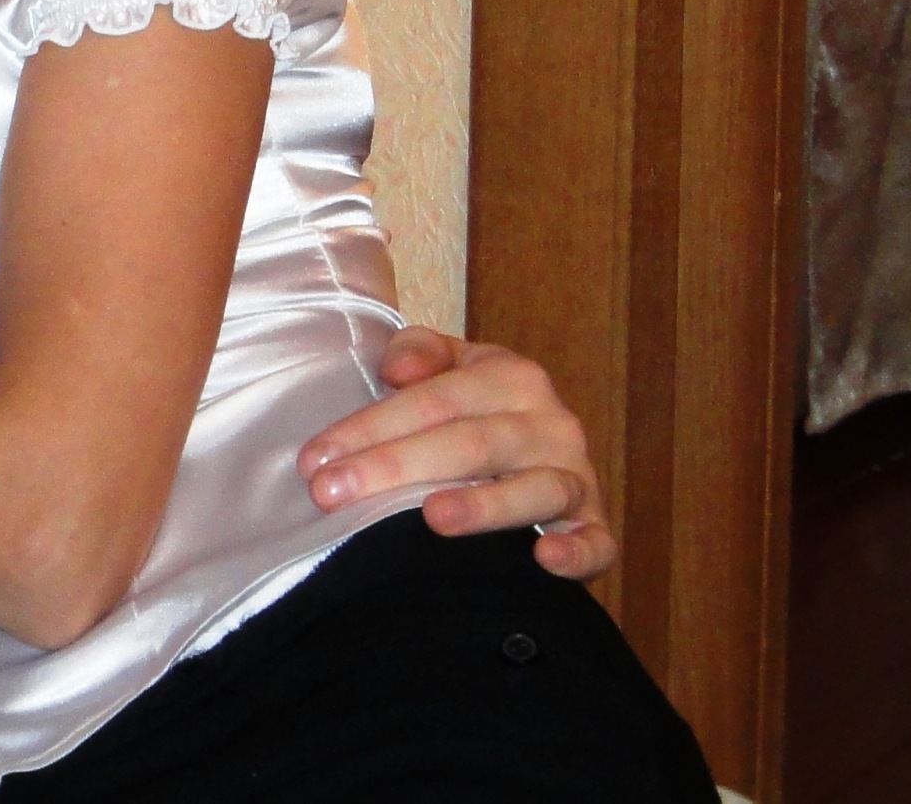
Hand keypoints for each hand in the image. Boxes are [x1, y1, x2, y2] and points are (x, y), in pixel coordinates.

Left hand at [297, 326, 616, 579]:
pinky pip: (596, 540)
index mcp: (510, 377)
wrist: (539, 449)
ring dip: (483, 505)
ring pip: (534, 488)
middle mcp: (549, 423)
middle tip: (332, 493)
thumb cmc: (472, 410)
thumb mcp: (448, 366)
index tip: (314, 459)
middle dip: (394, 467)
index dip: (369, 428)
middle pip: (469, 443)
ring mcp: (576, 475)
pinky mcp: (595, 525)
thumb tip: (399, 369)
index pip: (432, 400)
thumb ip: (418, 351)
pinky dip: (577, 551)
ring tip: (432, 517)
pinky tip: (544, 558)